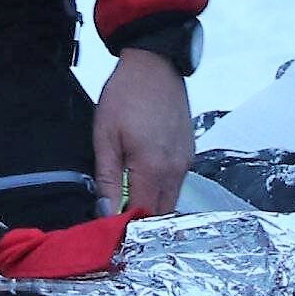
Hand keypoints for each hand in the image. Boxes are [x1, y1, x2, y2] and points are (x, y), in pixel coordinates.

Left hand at [91, 49, 192, 216]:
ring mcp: (186, 161)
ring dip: (152, 205)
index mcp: (153, 168)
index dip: (126, 227)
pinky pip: (177, 182)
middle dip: (141, 221)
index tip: (109, 230)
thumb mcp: (105, 137)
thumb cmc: (125, 96)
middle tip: (118, 218)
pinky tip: (144, 179)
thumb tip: (105, 213)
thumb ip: (106, 179)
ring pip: (171, 199)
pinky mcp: (190, 152)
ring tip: (129, 198)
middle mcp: (176, 169)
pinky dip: (162, 189)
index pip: (143, 215)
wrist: (154, 65)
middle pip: (162, 213)